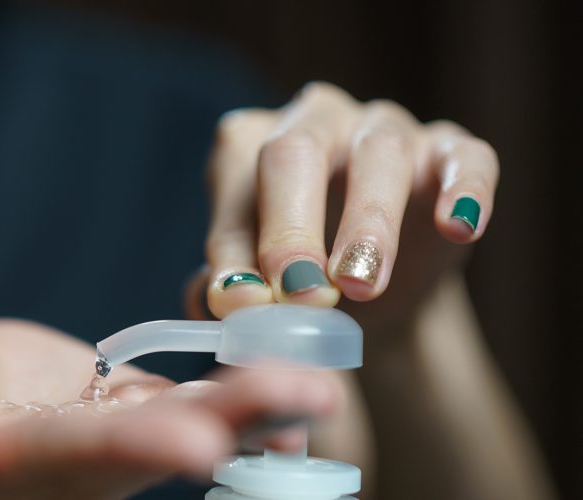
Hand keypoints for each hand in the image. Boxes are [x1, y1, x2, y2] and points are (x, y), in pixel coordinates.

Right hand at [0, 306, 338, 499]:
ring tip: (319, 385)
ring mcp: (101, 437)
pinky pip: (182, 397)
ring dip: (250, 406)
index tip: (200, 440)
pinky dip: (234, 387)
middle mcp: (68, 464)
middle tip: (307, 400)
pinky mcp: (119, 405)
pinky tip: (290, 370)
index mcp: (5, 463)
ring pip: (180, 421)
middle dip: (228, 424)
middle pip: (152, 446)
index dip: (132, 446)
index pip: (73, 457)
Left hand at [187, 82, 497, 330]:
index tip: (238, 304)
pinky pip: (465, 159)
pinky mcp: (453, 151)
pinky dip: (463, 190)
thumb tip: (222, 300)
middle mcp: (315, 120)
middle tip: (299, 292)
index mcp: (251, 143)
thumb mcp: (259, 288)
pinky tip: (456, 228)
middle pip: (296, 151)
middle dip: (293, 226)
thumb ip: (232, 290)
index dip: (232, 245)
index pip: (234, 183)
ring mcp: (386, 127)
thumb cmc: (298, 279)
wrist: (378, 300)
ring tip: (360, 286)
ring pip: (379, 154)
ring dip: (369, 223)